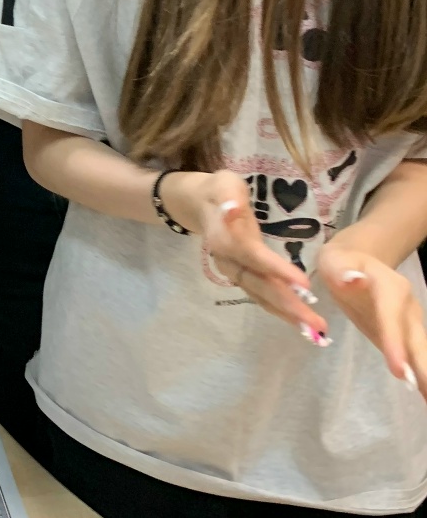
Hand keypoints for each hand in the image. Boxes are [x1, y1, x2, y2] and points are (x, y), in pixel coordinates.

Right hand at [161, 169, 327, 340]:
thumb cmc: (219, 191)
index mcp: (226, 239)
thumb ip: (228, 197)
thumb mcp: (223, 185)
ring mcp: (236, 273)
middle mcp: (229, 262)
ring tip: (315, 333)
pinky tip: (303, 324)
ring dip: (288, 315)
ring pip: (262, 297)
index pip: (254, 257)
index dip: (277, 271)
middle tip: (317, 325)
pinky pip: (263, 297)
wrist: (200, 205)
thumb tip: (232, 210)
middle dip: (289, 305)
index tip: (304, 285)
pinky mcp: (244, 278)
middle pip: (260, 286)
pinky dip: (283, 312)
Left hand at [316, 244, 426, 396]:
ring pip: (421, 351)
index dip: (395, 342)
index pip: (392, 316)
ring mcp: (410, 322)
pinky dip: (422, 378)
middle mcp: (407, 307)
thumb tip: (352, 281)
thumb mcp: (334, 261)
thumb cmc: (341, 263)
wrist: (357, 260)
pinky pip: (415, 357)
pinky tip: (425, 396)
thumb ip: (341, 271)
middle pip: (417, 339)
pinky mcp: (405, 336)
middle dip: (424, 368)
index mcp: (390, 288)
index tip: (398, 371)